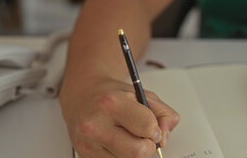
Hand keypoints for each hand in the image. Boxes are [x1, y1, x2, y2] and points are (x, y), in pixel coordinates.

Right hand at [60, 78, 179, 157]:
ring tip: (127, 136)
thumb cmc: (112, 96)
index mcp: (111, 103)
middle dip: (147, 145)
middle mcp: (95, 125)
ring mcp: (88, 144)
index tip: (151, 125)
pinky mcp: (86, 157)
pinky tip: (117, 142)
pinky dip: (122, 155)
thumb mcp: (142, 94)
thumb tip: (164, 137)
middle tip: (142, 134)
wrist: (82, 98)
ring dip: (135, 152)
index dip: (155, 128)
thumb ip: (163, 113)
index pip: (147, 126)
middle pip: (138, 152)